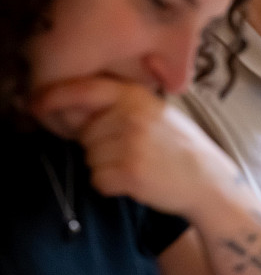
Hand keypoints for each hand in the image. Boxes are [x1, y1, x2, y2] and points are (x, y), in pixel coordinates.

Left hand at [28, 76, 241, 217]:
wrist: (210, 180)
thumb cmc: (181, 147)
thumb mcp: (156, 113)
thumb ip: (121, 107)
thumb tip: (74, 111)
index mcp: (138, 97)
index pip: (85, 89)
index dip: (55, 96)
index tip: (37, 104)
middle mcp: (132, 117)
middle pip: (85, 132)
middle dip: (99, 144)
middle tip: (132, 149)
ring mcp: (130, 145)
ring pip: (90, 158)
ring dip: (106, 166)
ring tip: (138, 164)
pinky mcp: (129, 173)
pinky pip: (98, 180)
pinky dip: (112, 184)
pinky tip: (136, 180)